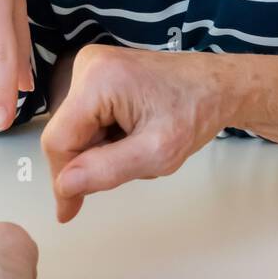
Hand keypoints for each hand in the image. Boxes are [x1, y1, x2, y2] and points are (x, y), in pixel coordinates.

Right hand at [41, 45, 230, 222]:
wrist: (219, 85)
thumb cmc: (197, 111)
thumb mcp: (158, 152)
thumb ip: (108, 170)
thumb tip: (64, 185)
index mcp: (97, 79)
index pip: (58, 141)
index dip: (62, 180)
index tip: (69, 212)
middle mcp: (88, 66)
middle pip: (68, 136)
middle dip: (95, 160)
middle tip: (137, 162)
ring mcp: (93, 68)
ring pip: (79, 132)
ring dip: (105, 151)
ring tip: (143, 144)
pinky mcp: (100, 75)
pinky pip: (90, 121)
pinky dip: (110, 138)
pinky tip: (138, 133)